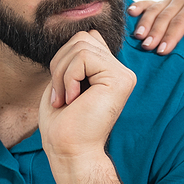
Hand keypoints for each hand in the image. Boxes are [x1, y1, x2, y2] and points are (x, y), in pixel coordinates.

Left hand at [40, 30, 136, 168]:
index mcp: (109, 71)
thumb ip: (75, 57)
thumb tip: (85, 31)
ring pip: (81, 45)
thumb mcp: (64, 82)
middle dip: (60, 63)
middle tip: (61, 96)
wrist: (70, 152)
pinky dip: (68, 77)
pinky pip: (83, 57)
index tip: (63, 91)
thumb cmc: (63, 124)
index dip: (65, 58)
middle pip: (82, 37)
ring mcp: (123, 74)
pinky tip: (73, 100)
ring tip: (66, 99)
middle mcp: (121, 71)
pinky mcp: (120, 79)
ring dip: (62, 73)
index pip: (85, 39)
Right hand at [127, 0, 183, 56]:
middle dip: (155, 32)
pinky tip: (130, 12)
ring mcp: (170, 1)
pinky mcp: (160, 4)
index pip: (180, 22)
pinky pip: (147, 4)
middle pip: (166, 16)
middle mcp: (182, 0)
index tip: (162, 51)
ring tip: (138, 37)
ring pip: (154, 10)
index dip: (170, 36)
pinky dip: (139, 7)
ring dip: (145, 23)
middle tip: (147, 47)